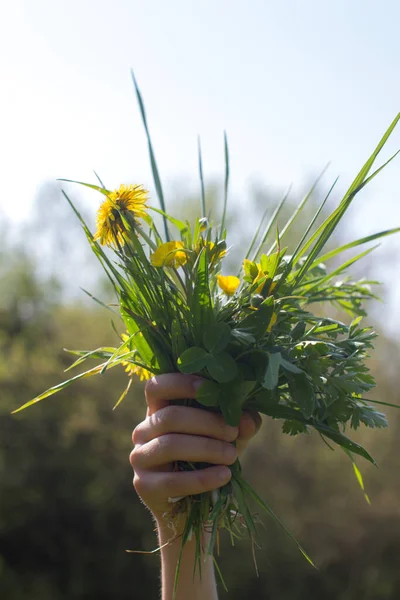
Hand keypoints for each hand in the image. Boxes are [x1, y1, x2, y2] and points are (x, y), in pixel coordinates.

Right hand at [129, 373, 260, 522]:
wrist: (194, 508)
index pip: (156, 386)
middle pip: (169, 416)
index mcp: (159, 410)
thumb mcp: (228, 437)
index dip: (180, 383)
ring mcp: (140, 457)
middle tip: (232, 431)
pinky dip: (202, 478)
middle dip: (206, 422)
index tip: (210, 387)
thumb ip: (240, 424)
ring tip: (232, 456)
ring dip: (206, 448)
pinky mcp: (144, 486)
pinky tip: (224, 476)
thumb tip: (246, 420)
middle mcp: (144, 430)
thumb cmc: (210, 460)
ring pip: (169, 445)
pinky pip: (172, 481)